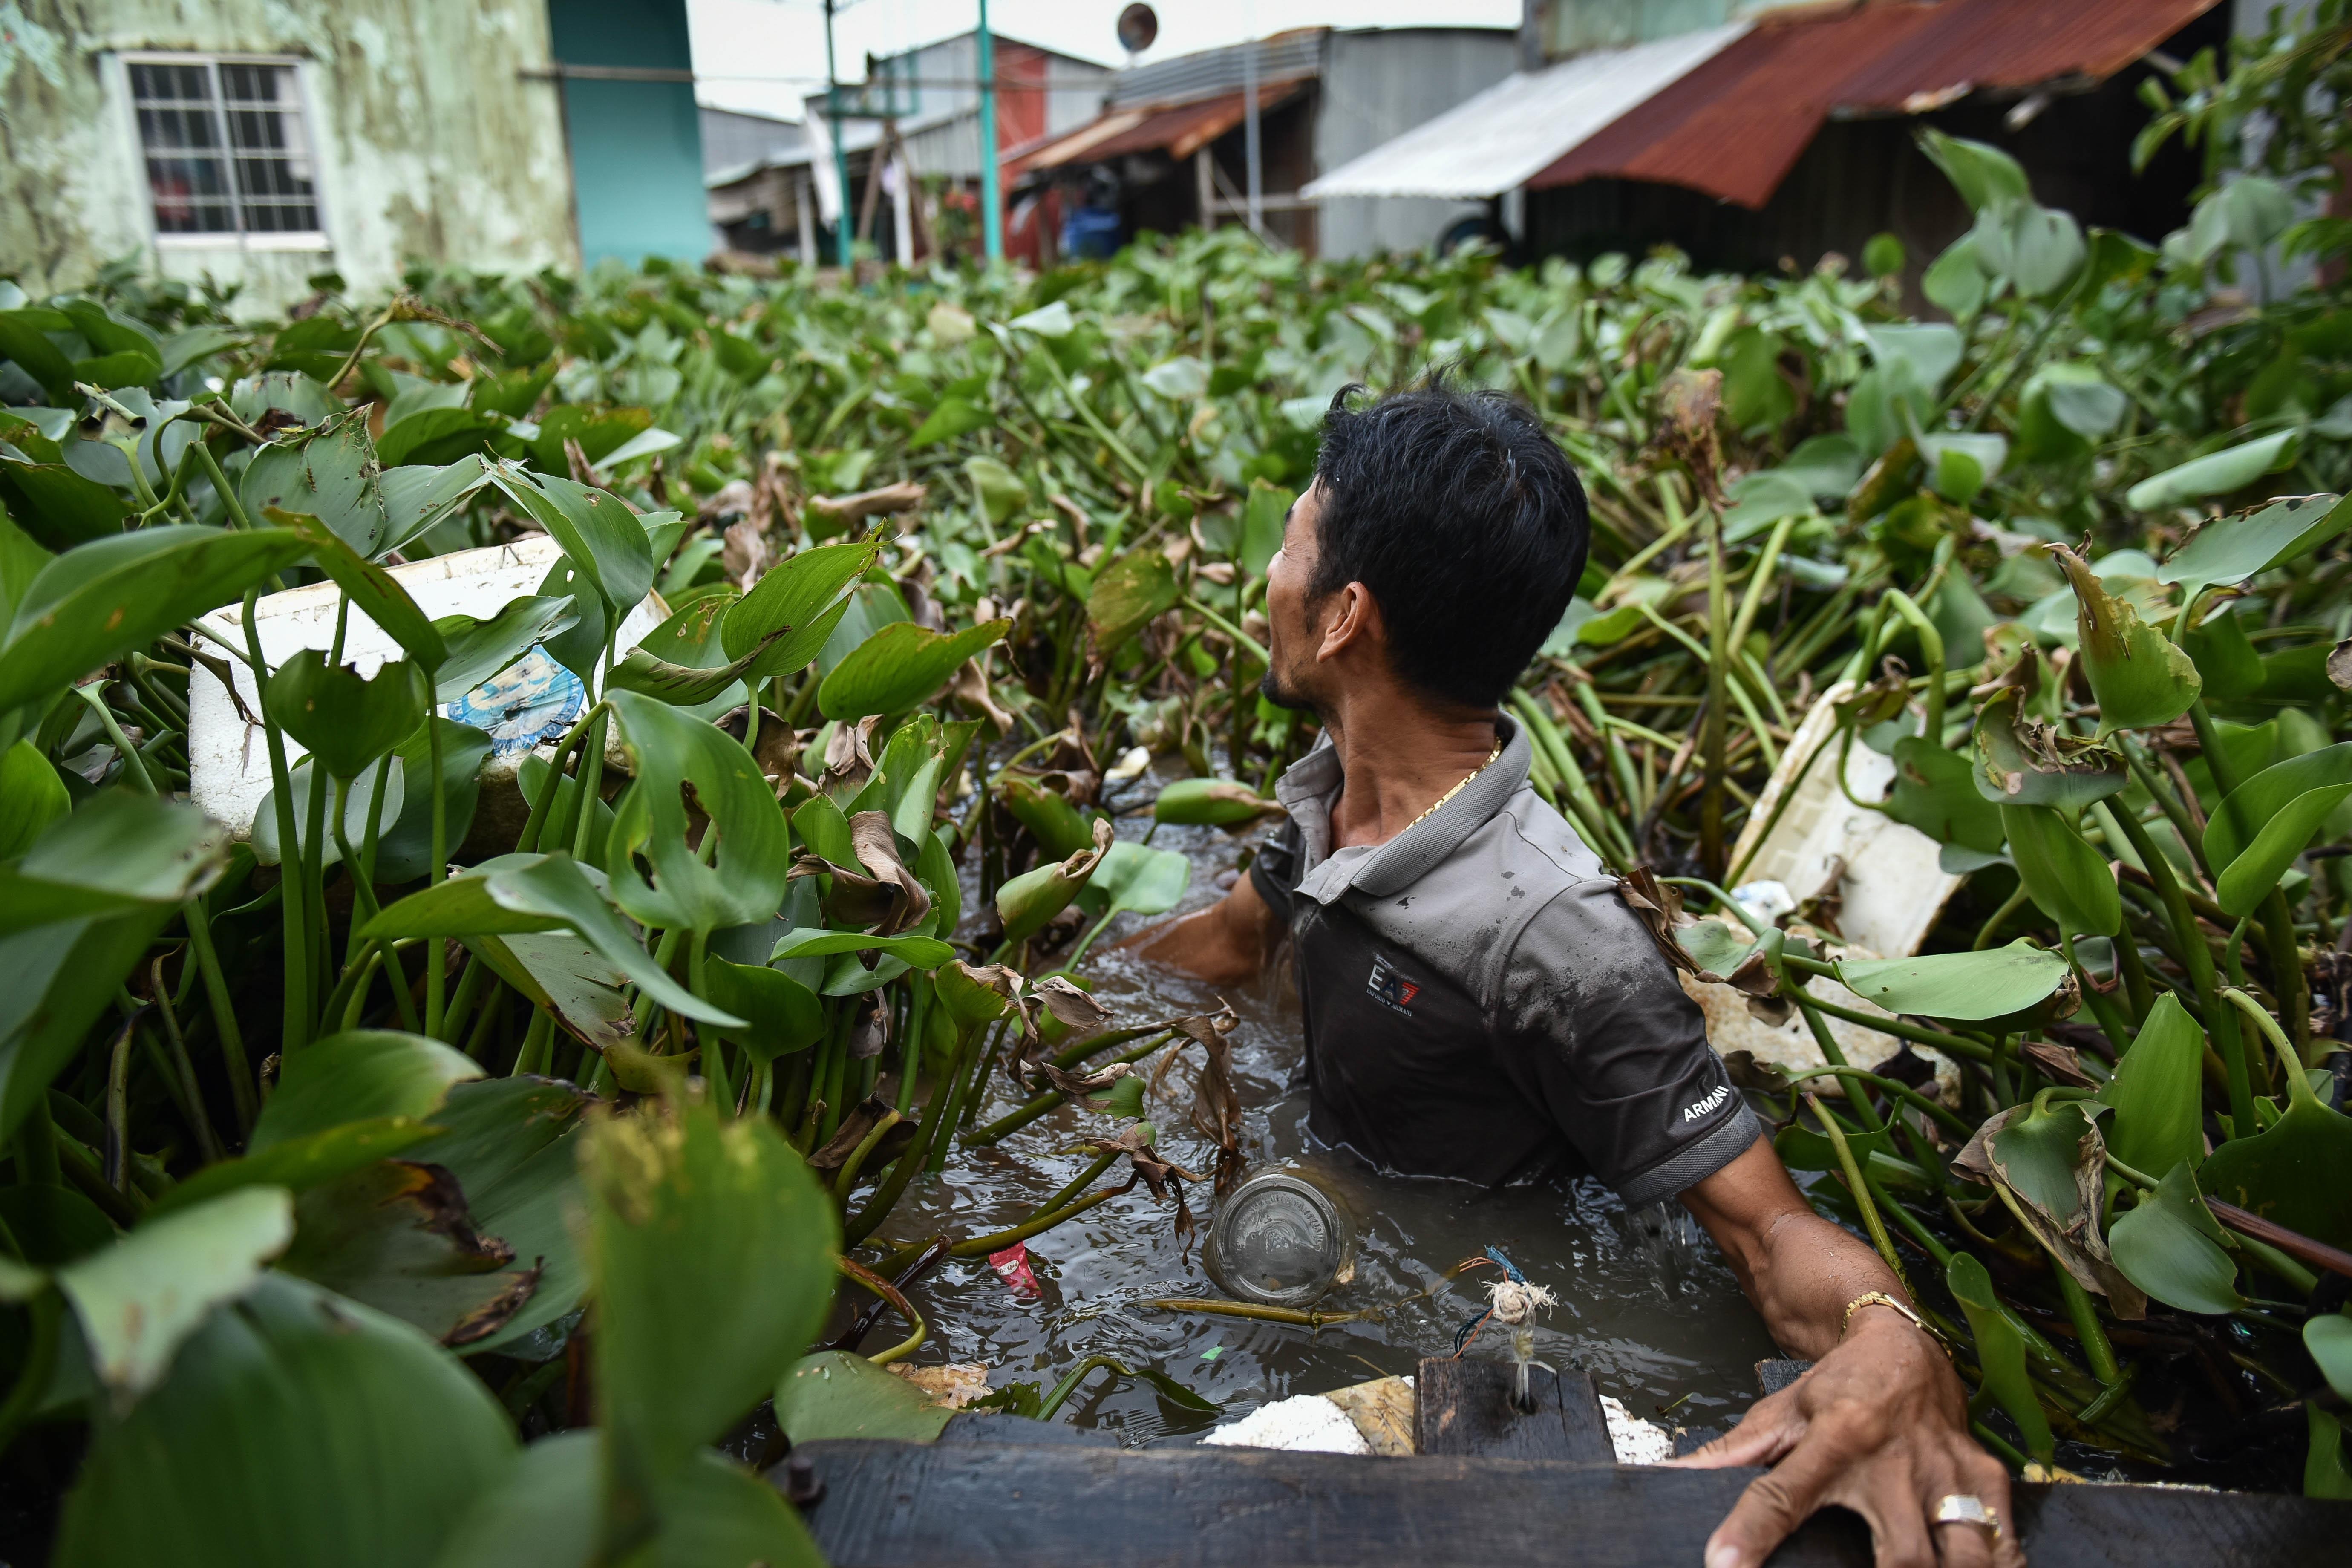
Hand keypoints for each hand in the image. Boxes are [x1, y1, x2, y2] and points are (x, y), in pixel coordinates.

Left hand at [1667, 1308, 2023, 1567]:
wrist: (1900, 1341)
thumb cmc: (1834, 1386)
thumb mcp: (1778, 1415)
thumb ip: (1730, 1456)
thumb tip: (1672, 1478)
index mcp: (1833, 1439)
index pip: (1783, 1497)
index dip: (1751, 1535)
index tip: (1723, 1566)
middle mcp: (1894, 1460)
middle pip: (1903, 1554)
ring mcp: (1946, 1470)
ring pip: (1966, 1553)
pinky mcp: (1987, 1474)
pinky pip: (2005, 1540)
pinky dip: (2000, 1565)